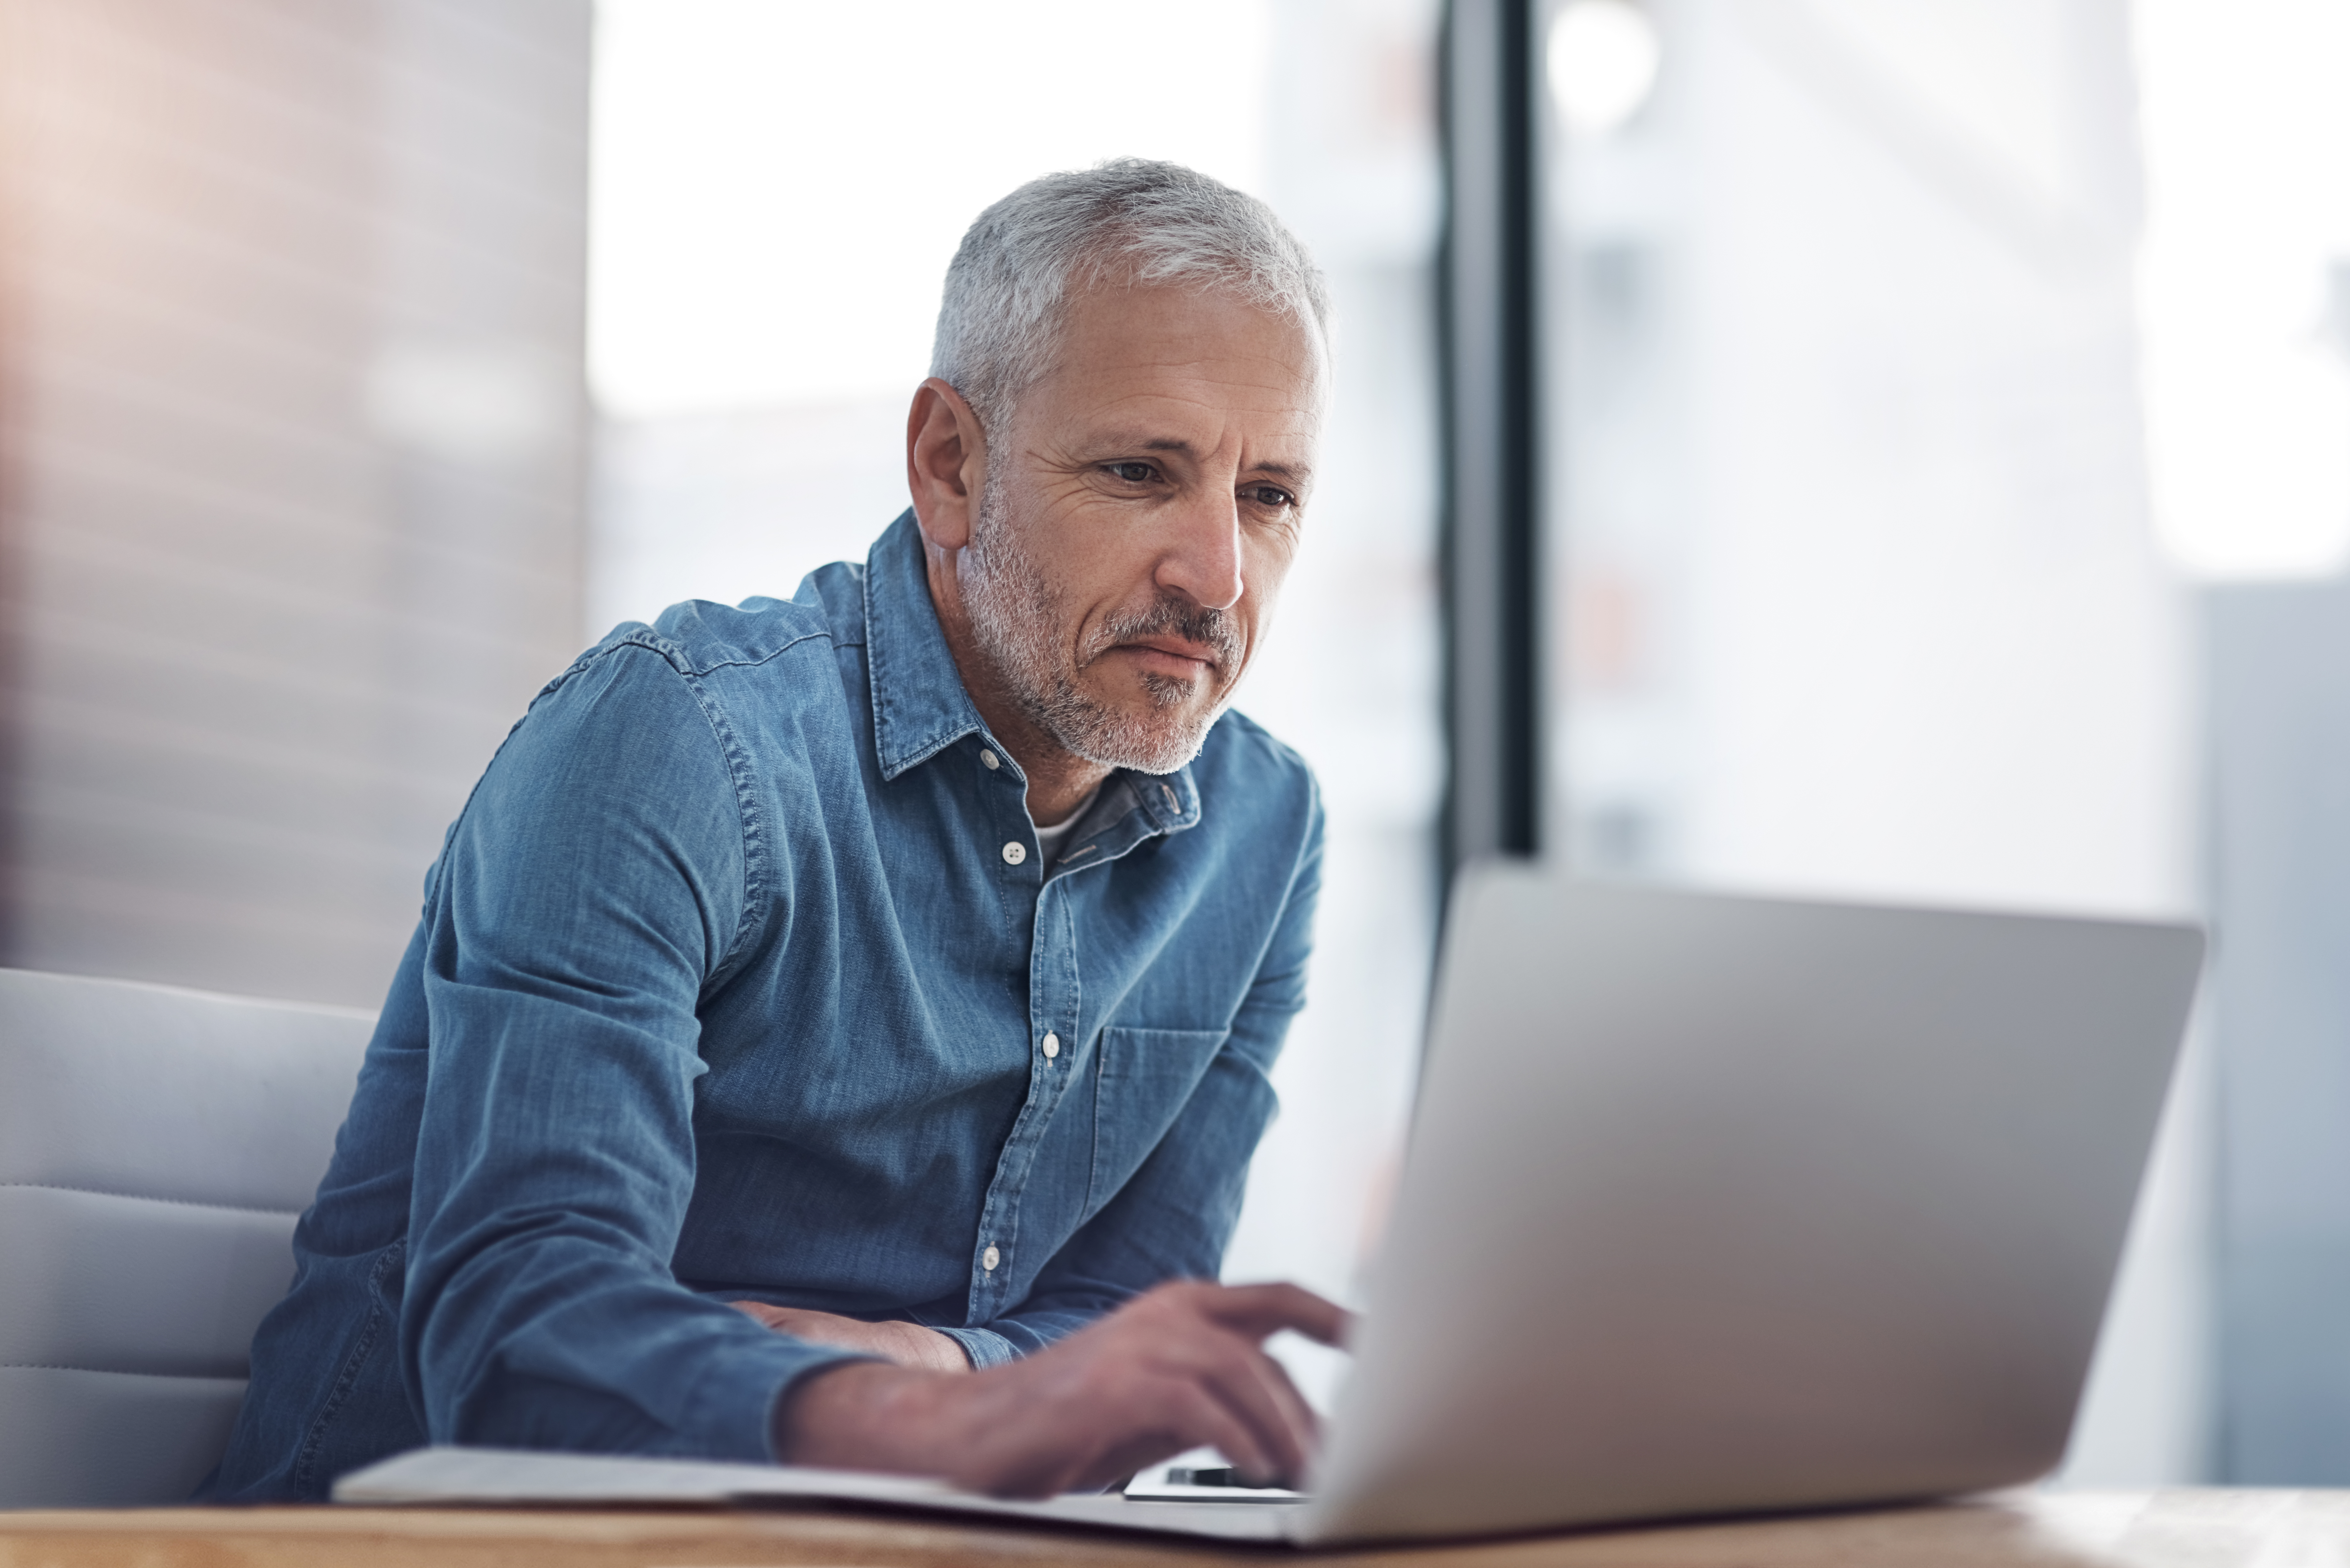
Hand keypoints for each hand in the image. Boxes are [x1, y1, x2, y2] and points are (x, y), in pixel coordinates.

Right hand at [773, 1279, 1348, 1497]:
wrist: (976, 1431)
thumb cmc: (1071, 1420)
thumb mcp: (1160, 1402)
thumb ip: (1220, 1399)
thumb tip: (1292, 1428)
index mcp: (1180, 1308)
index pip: (1277, 1299)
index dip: (1334, 1317)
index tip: (1379, 1345)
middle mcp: (1165, 1313)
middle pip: (1267, 1345)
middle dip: (1310, 1406)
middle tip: (1338, 1458)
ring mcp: (1138, 1343)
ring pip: (1241, 1370)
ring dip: (1281, 1426)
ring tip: (1303, 1472)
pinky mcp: (1115, 1383)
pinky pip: (1197, 1404)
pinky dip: (1234, 1437)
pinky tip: (1254, 1468)